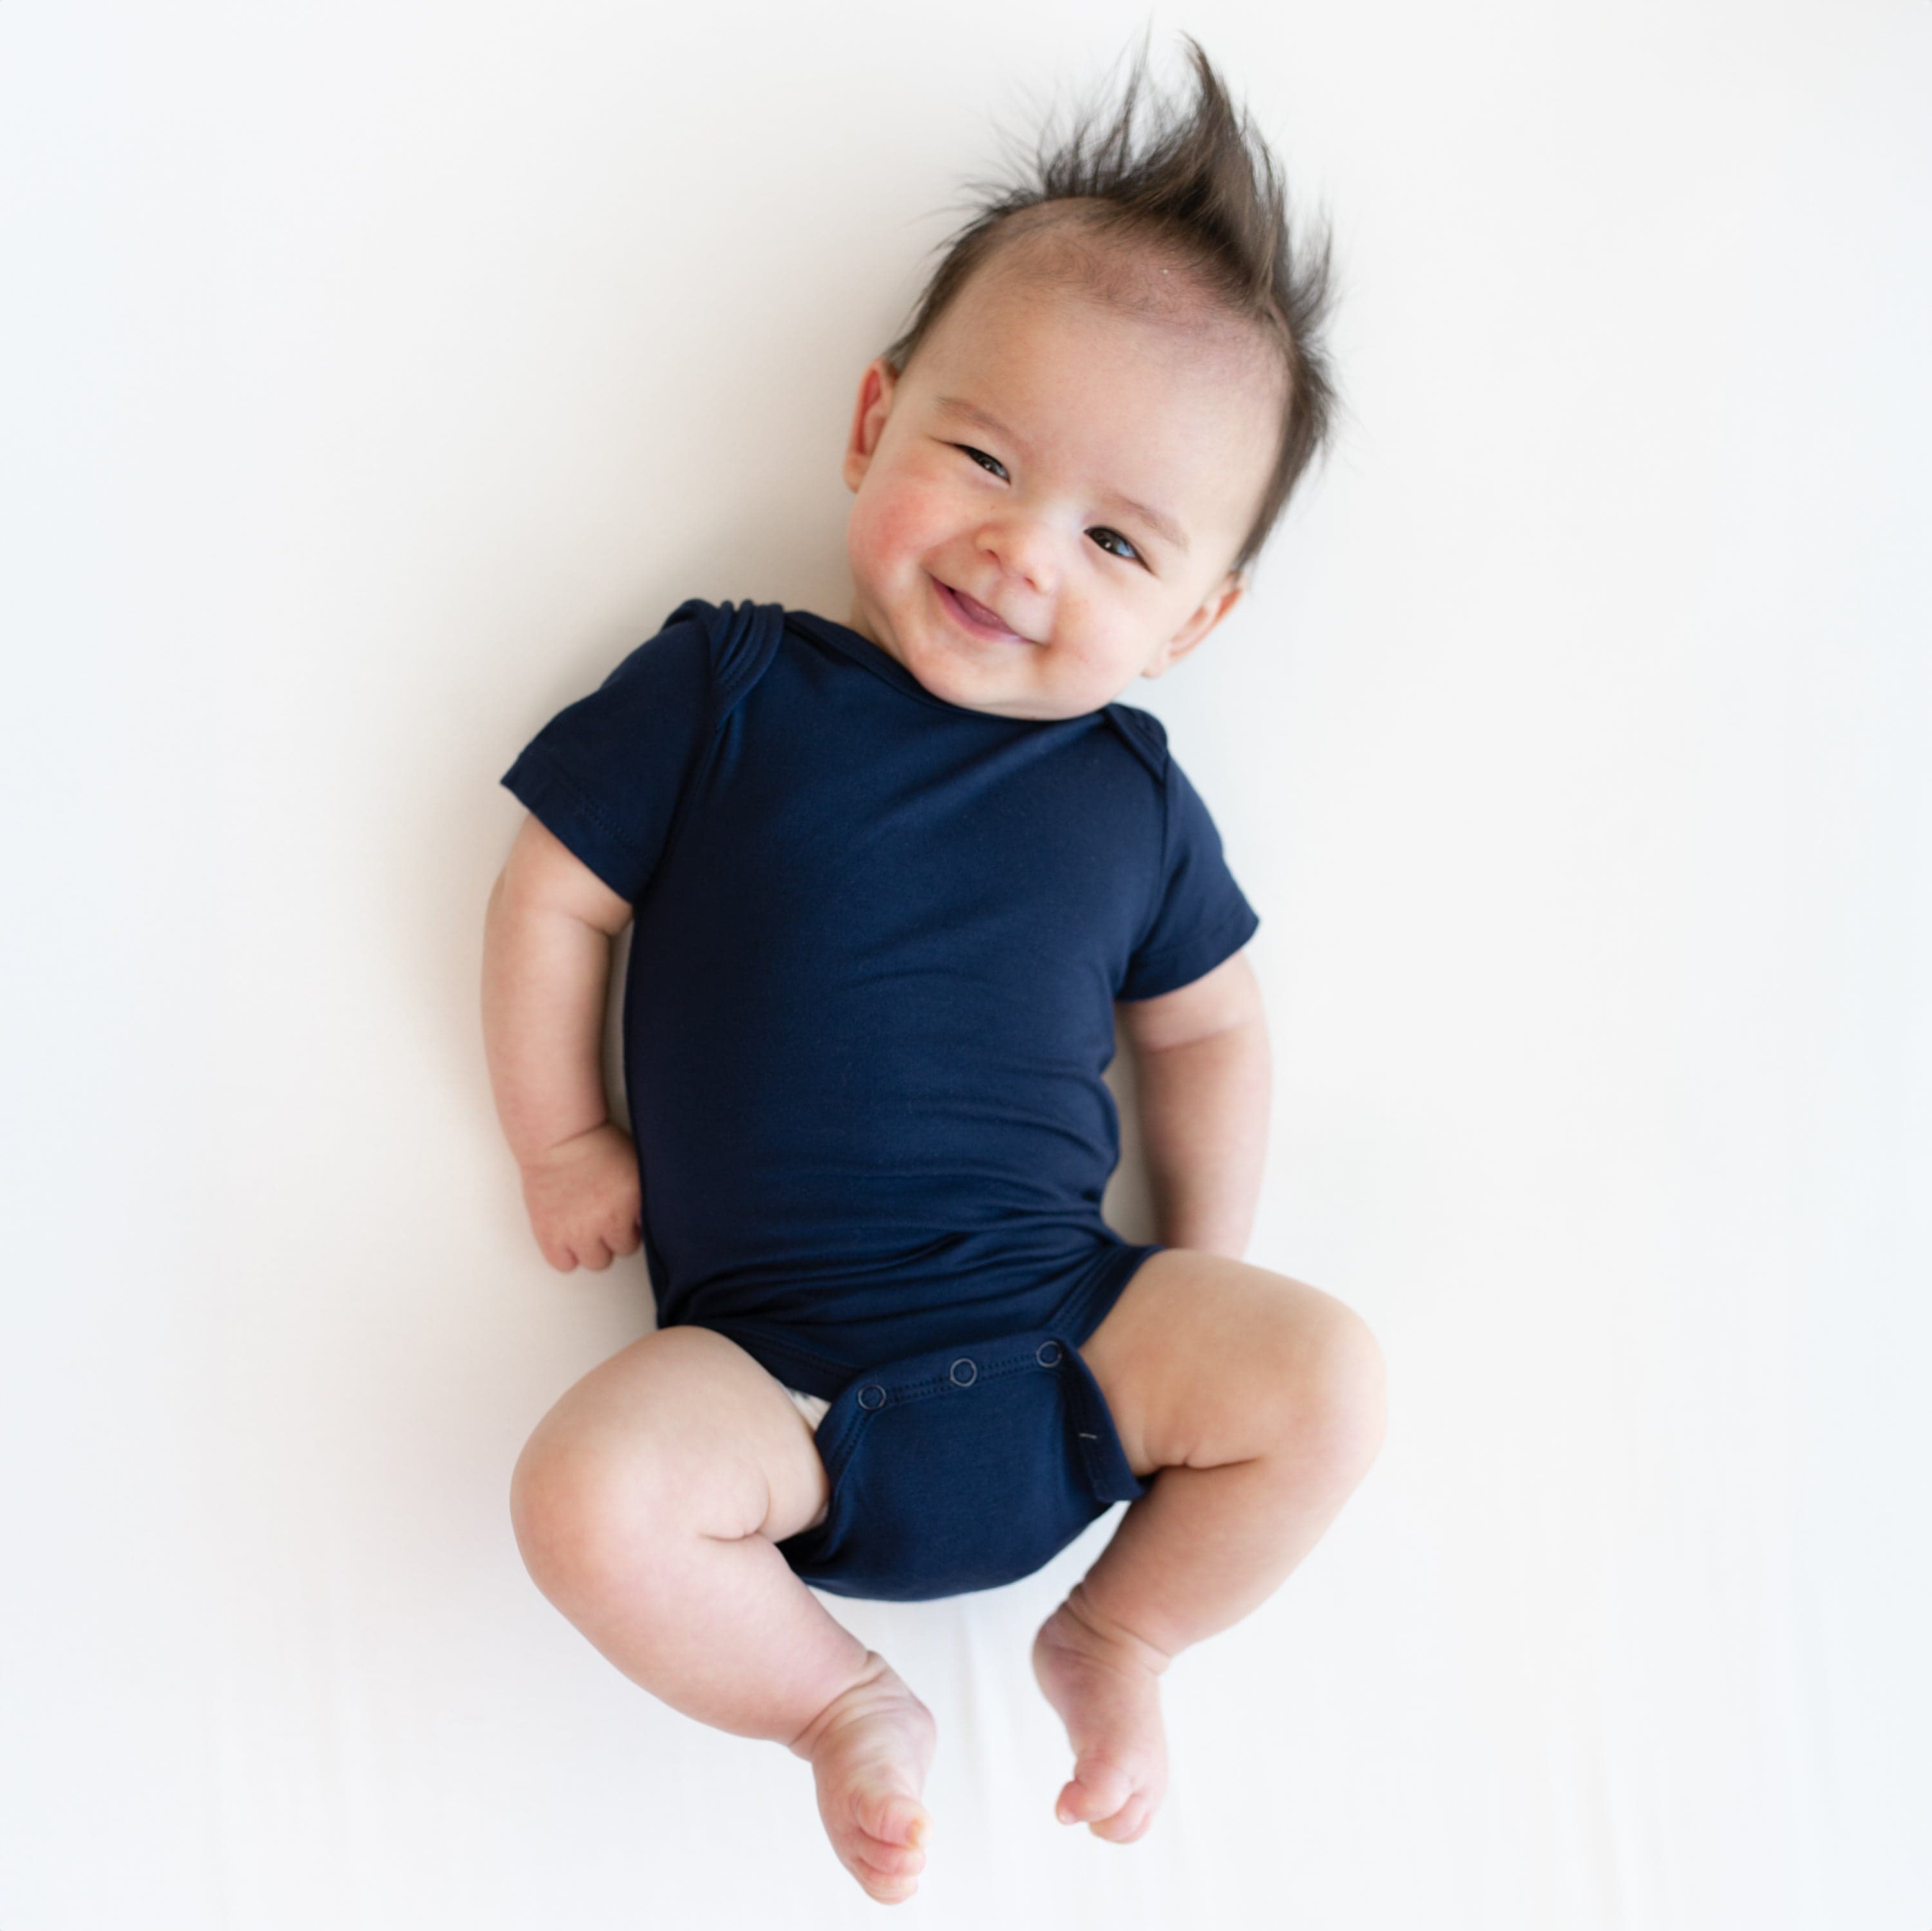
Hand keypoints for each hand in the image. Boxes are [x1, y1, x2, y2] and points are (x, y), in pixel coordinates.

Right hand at [519, 1122, 642, 1271]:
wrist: (557, 1137)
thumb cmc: (595, 1143)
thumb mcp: (635, 1164)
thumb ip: (645, 1196)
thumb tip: (645, 1220)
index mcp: (631, 1202)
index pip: (642, 1236)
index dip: (632, 1226)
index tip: (625, 1217)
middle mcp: (606, 1221)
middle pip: (620, 1250)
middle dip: (615, 1236)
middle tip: (605, 1219)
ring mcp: (576, 1232)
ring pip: (595, 1262)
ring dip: (593, 1248)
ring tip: (587, 1227)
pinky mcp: (549, 1234)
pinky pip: (564, 1264)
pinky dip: (566, 1254)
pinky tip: (568, 1236)